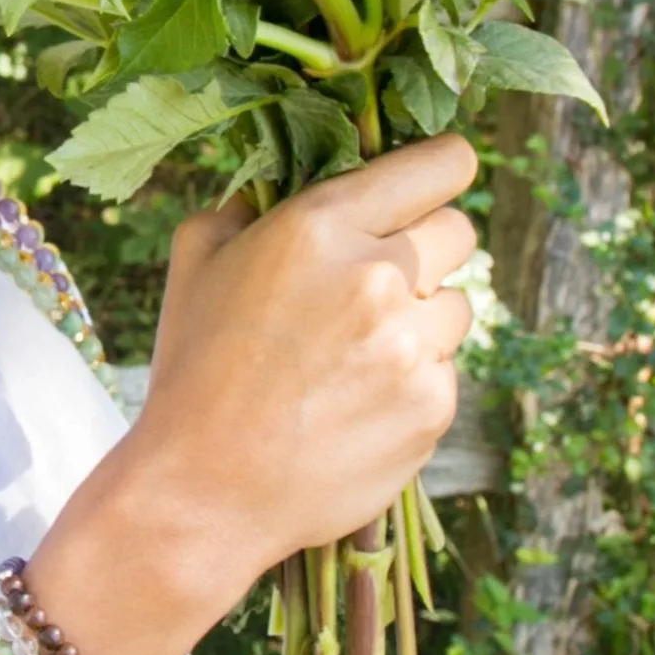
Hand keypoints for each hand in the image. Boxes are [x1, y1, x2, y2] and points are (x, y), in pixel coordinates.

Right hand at [30, 136, 476, 654]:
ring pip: (457, 307)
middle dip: (426, 248)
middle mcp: (377, 276)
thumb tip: (283, 182)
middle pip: (460, 232)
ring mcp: (412, 347)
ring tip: (355, 354)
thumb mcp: (197, 259)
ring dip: (420, 319)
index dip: (442, 168)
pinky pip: (445, 372)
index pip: (438, 166)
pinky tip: (356, 404)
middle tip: (378, 280)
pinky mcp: (433, 408)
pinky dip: (412, 381)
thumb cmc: (194, 368)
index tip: (437, 178)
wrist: (204, 488)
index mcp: (320, 227)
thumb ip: (248, 204)